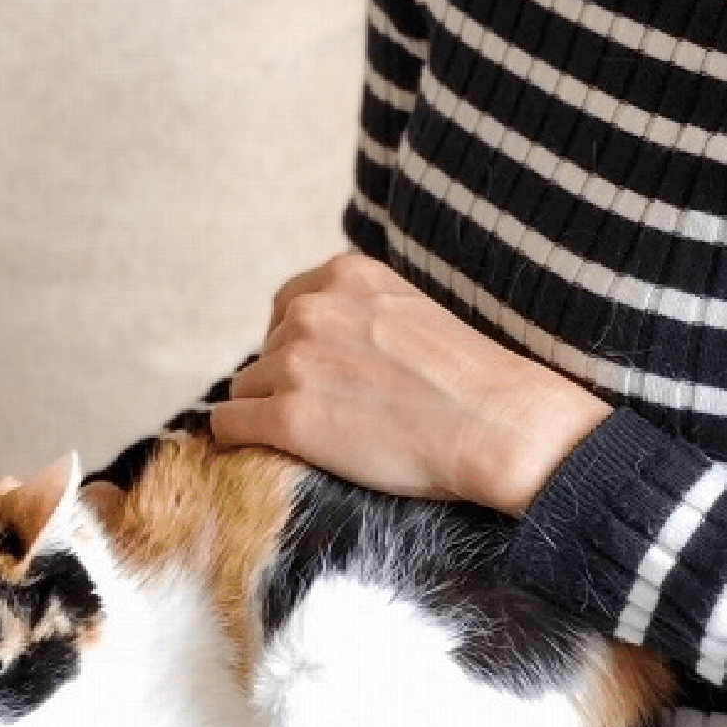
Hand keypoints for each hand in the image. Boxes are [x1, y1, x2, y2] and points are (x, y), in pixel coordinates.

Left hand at [208, 252, 608, 514]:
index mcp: (345, 274)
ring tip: (316, 439)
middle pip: (267, 348)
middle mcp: (312, 309)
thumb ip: (362, 311)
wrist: (497, 424)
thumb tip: (327, 341)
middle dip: (288, 380)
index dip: (301, 345)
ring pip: (247, 386)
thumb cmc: (469, 379)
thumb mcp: (410, 310)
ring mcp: (297, 362)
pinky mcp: (289, 417)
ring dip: (269, 411)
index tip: (324, 374)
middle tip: (331, 414)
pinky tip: (261, 451)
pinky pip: (228, 423)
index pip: (288, 305)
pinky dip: (238, 438)